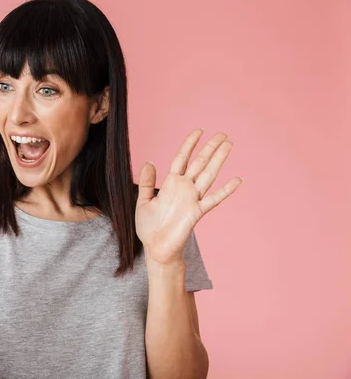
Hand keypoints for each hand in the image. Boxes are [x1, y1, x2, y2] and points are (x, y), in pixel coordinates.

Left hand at [135, 129, 241, 265]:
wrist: (155, 249)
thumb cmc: (149, 228)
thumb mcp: (143, 201)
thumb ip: (147, 182)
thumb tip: (148, 162)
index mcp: (171, 184)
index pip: (182, 158)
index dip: (189, 144)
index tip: (199, 131)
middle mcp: (184, 188)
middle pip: (199, 163)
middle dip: (210, 148)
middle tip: (222, 134)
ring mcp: (192, 199)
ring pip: (208, 175)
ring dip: (218, 160)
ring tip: (229, 145)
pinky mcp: (197, 212)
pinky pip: (214, 199)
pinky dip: (226, 190)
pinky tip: (237, 180)